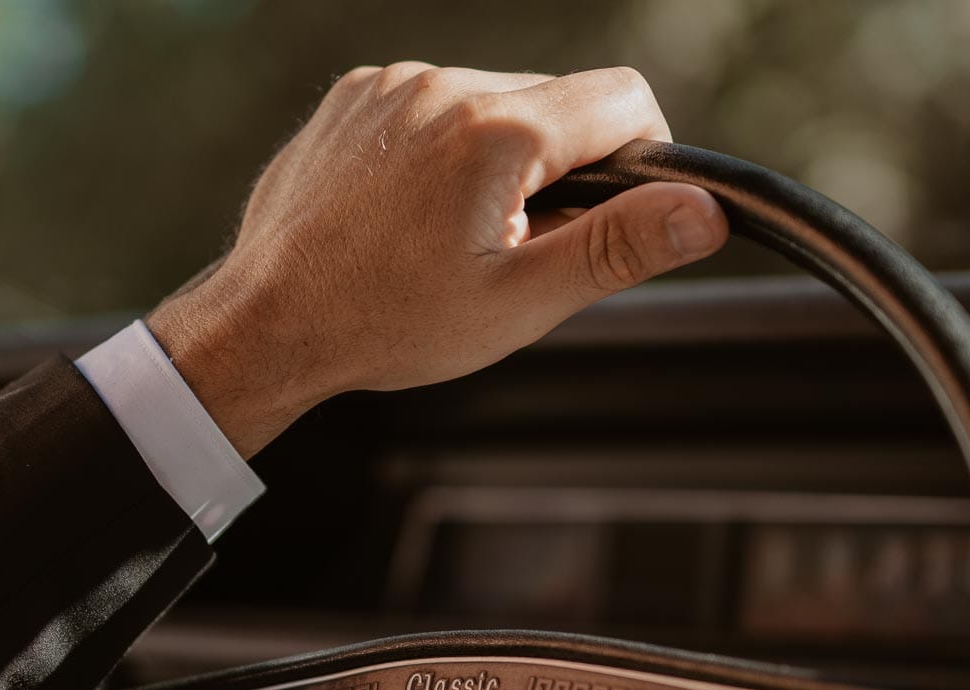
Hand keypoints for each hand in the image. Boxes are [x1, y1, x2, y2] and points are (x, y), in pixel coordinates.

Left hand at [146, 63, 726, 456]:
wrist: (266, 324)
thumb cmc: (386, 323)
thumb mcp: (519, 301)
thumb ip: (617, 247)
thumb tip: (703, 211)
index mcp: (494, 131)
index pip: (623, 100)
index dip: (641, 160)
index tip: (611, 218)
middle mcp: (442, 85)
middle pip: (558, 103)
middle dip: (560, 170)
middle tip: (516, 250)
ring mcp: (390, 85)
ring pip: (495, 102)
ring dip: (500, 161)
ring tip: (455, 238)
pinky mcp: (354, 96)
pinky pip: (433, 104)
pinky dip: (443, 151)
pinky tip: (411, 215)